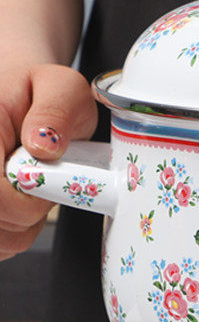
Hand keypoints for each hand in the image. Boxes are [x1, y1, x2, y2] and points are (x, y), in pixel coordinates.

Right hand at [0, 64, 96, 260]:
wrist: (23, 95)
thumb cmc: (40, 91)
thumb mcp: (62, 87)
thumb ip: (56, 111)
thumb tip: (45, 145)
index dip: (22, 202)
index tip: (46, 186)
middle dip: (25, 215)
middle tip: (43, 185)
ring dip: (21, 226)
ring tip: (31, 192)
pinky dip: (14, 234)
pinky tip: (20, 206)